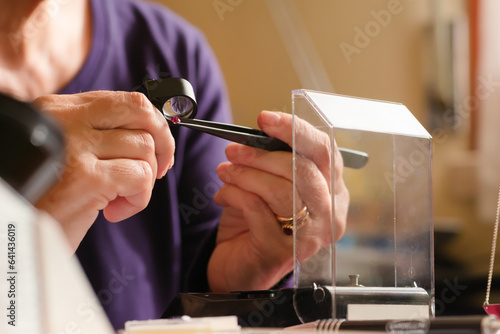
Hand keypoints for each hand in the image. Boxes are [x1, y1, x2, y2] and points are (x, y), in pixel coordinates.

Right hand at [33, 91, 174, 251]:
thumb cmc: (42, 196)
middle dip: (163, 143)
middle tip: (159, 170)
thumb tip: (150, 135)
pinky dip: (138, 199)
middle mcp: (66, 119)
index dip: (153, 123)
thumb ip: (97, 135)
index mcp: (61, 109)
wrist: (10, 233)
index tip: (158, 148)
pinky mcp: (86, 177)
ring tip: (118, 199)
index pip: (125, 100)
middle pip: (141, 113)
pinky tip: (113, 211)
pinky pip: (139, 178)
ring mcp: (76, 146)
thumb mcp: (65, 152)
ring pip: (144, 149)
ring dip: (144, 181)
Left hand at [208, 111, 348, 291]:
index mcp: (332, 192)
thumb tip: (259, 131)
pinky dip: (234, 195)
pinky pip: (258, 211)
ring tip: (225, 171)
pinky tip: (223, 195)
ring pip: (282, 191)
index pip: (325, 152)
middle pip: (305, 170)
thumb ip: (273, 160)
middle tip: (233, 150)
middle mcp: (329, 215)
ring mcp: (309, 237)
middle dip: (263, 155)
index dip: (295, 130)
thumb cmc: (256, 220)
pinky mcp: (282, 252)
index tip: (266, 119)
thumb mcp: (268, 184)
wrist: (239, 266)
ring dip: (246, 174)